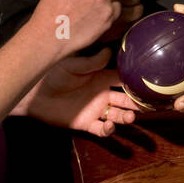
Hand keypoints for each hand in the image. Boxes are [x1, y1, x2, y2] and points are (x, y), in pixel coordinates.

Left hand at [20, 48, 138, 136]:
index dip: (135, 80)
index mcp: (101, 77)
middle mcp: (102, 94)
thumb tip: (110, 51)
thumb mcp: (72, 65)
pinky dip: (108, 130)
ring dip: (126, 117)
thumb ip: (92, 62)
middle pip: (125, 99)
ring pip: (117, 115)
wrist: (34, 94)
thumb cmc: (52, 74)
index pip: (122, 79)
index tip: (149, 81)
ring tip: (130, 117)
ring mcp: (95, 109)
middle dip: (137, 102)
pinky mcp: (86, 123)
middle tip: (148, 104)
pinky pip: (102, 130)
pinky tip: (109, 125)